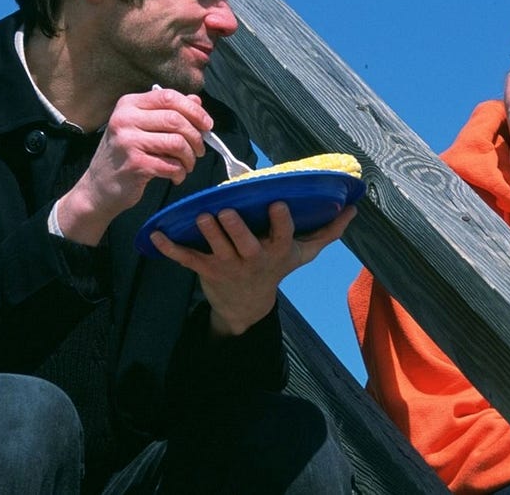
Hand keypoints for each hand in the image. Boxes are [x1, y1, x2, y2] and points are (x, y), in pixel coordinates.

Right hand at [57, 87, 212, 244]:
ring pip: (177, 143)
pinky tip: (176, 177)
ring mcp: (128, 142)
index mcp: (128, 104)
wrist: (98, 188)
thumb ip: (167, 112)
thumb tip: (196, 100)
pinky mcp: (135, 165)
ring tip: (187, 165)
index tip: (207, 125)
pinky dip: (180, 173)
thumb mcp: (141, 127)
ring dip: (190, 158)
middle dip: (196, 137)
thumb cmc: (124, 155)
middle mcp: (125, 119)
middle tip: (199, 150)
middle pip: (176, 119)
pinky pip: (171, 165)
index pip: (168, 96)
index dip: (194, 110)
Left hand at [149, 201, 357, 335]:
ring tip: (200, 215)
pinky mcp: (205, 270)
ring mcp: (228, 266)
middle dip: (236, 229)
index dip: (280, 223)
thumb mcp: (304, 253)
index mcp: (277, 252)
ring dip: (207, 233)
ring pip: (217, 248)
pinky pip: (186, 259)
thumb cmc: (277, 267)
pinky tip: (155, 235)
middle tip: (227, 211)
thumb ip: (328, 231)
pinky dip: (169, 248)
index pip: (282, 237)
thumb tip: (354, 208)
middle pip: (246, 244)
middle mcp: (253, 259)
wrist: (246, 305)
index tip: (278, 204)